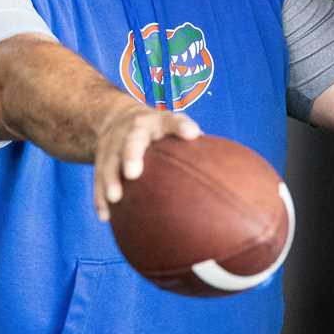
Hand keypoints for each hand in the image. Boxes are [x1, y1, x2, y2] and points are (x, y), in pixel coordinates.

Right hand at [92, 103, 201, 221]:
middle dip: (131, 155)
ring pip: (109, 160)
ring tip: (115, 198)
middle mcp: (134, 130)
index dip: (181, 126)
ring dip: (111, 179)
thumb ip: (196, 151)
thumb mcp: (173, 132)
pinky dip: (99, 196)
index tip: (193, 135)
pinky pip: (97, 177)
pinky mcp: (99, 158)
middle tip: (134, 172)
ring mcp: (114, 143)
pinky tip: (105, 216)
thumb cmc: (158, 133)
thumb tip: (235, 183)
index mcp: (157, 123)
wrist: (114, 117)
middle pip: (132, 140)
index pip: (172, 121)